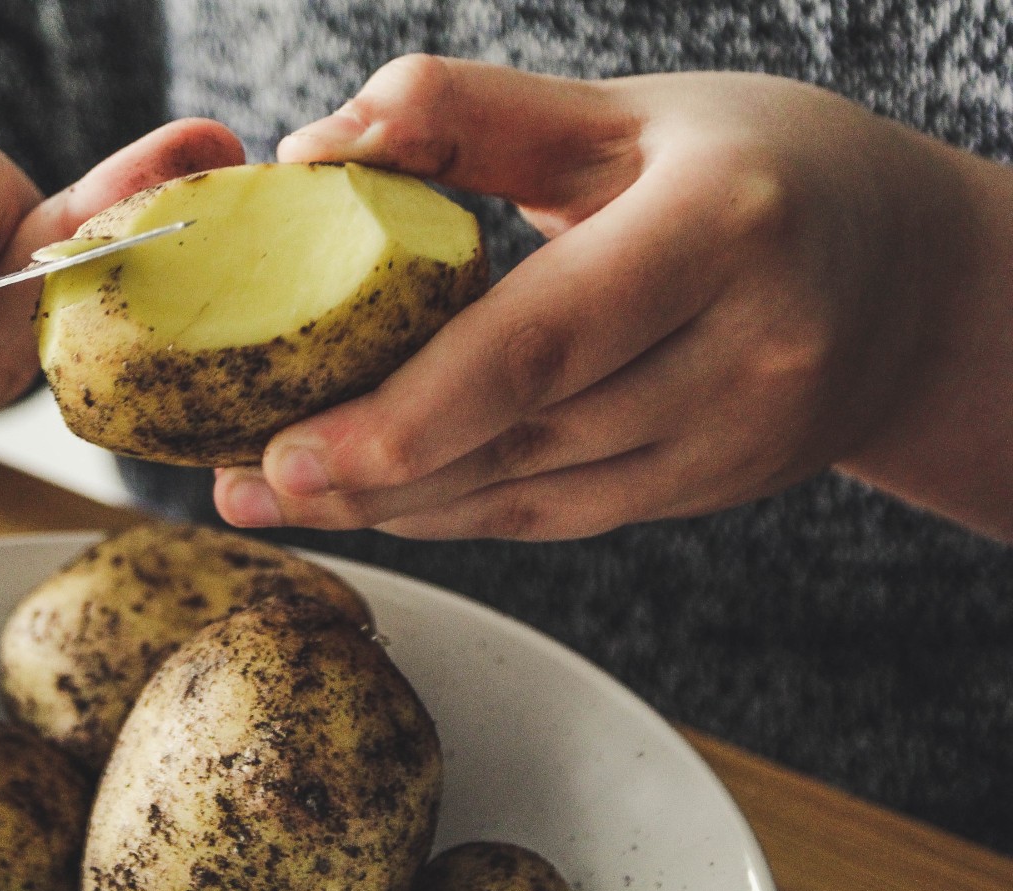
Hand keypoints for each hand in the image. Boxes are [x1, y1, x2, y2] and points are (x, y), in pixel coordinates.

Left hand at [215, 55, 976, 539]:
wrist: (907, 276)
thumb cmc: (754, 166)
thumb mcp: (624, 113)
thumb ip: (470, 116)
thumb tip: (317, 147)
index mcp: (720, 226)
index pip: (542, 338)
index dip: (408, 409)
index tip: (287, 447)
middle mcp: (745, 349)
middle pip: (523, 436)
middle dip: (372, 475)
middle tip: (245, 486)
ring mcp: (737, 437)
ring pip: (533, 496)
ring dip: (398, 506)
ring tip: (278, 497)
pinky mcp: (712, 488)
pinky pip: (563, 516)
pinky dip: (461, 512)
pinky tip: (378, 502)